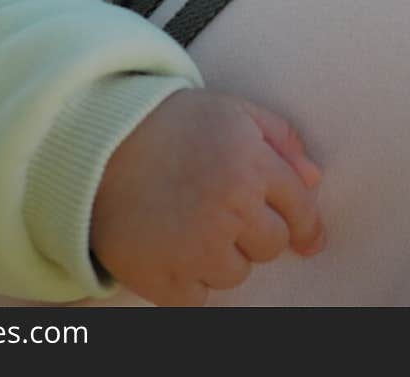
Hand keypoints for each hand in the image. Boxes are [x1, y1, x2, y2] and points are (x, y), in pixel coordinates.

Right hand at [90, 88, 324, 306]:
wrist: (95, 144)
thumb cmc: (169, 124)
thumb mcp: (230, 111)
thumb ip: (280, 139)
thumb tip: (314, 180)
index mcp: (249, 163)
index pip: (299, 209)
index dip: (306, 224)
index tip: (308, 238)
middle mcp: (229, 207)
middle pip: (271, 246)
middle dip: (254, 231)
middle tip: (220, 209)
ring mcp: (196, 248)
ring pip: (237, 273)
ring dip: (220, 256)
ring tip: (189, 222)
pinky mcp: (166, 280)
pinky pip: (200, 299)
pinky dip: (189, 281)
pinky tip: (171, 247)